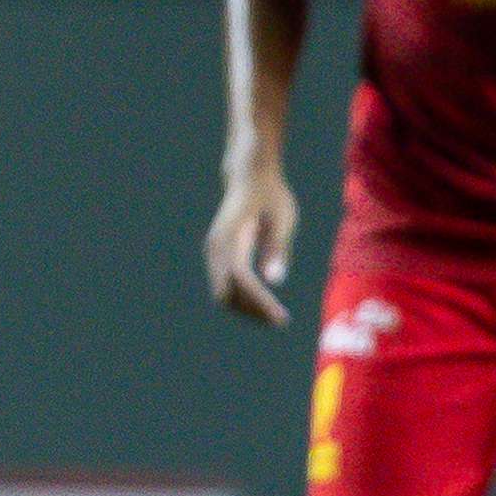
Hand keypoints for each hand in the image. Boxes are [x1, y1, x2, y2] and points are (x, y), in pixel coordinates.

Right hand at [205, 169, 300, 324]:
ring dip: (247, 308)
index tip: (281, 316)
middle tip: (281, 319)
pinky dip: (243, 299)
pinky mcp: (218, 256)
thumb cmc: (271, 195)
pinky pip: (226, 286)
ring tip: (276, 316)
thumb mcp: (282, 218)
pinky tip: (265, 304)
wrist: (249, 176)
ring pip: (224, 293)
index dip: (260, 300)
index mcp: (230, 236)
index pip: (241, 278)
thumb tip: (274, 281)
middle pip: (227, 293)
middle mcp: (215, 248)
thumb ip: (277, 248)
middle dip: (252, 310)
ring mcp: (213, 253)